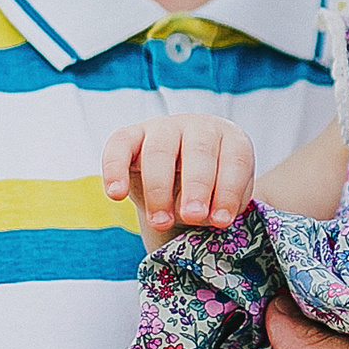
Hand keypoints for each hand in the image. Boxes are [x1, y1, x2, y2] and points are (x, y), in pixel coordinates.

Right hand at [102, 113, 256, 237]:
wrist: (180, 182)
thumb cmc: (210, 192)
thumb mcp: (220, 201)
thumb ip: (215, 207)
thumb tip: (197, 217)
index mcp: (232, 140)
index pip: (234, 161)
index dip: (228, 191)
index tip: (221, 221)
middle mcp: (199, 127)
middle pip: (198, 151)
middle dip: (196, 187)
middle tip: (193, 217)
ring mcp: (164, 127)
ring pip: (160, 150)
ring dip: (159, 188)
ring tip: (161, 221)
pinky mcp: (131, 135)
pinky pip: (119, 145)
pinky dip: (114, 169)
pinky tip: (116, 195)